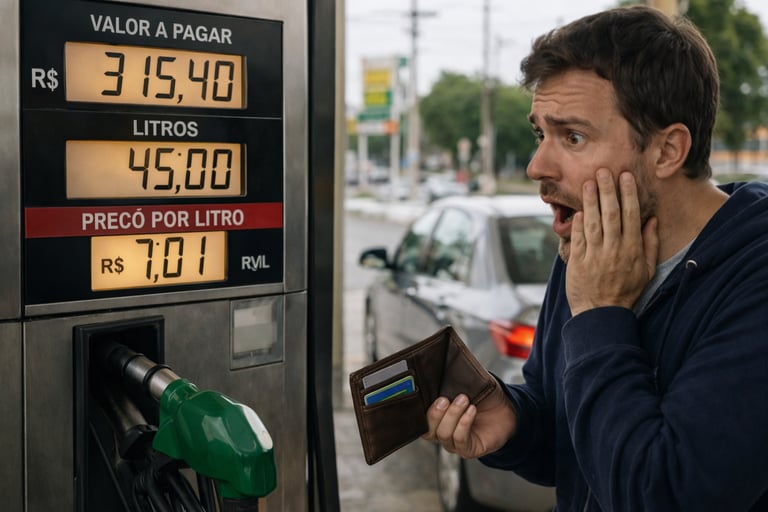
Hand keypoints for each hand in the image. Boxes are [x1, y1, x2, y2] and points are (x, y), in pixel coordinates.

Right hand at [422, 381, 516, 457]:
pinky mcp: (468, 449)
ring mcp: (454, 443)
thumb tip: (441, 363)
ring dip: (453, 415)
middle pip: (427, 430)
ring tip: (464, 400)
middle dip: (434, 414)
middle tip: (444, 398)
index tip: (421, 394)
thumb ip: (452, 378)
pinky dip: (464, 423)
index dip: (415, 410)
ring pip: (443, 434)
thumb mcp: (466, 383)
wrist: (506, 409)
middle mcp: (441, 432)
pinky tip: (471, 410)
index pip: (418, 419)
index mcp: (435, 417)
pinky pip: (460, 440)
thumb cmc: (483, 396)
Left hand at [566, 169, 658, 315]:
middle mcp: (614, 250)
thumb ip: (650, 244)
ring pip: (592, 222)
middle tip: (603, 171)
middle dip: (607, 190)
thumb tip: (652, 219)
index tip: (625, 177)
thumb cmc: (626, 291)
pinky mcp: (577, 261)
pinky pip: (577, 237)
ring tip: (588, 182)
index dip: (627, 194)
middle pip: (610, 214)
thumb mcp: (647, 270)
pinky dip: (578, 222)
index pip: (630, 216)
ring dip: (590, 200)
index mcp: (632, 250)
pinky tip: (578, 208)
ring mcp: (594, 255)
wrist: (601, 314)